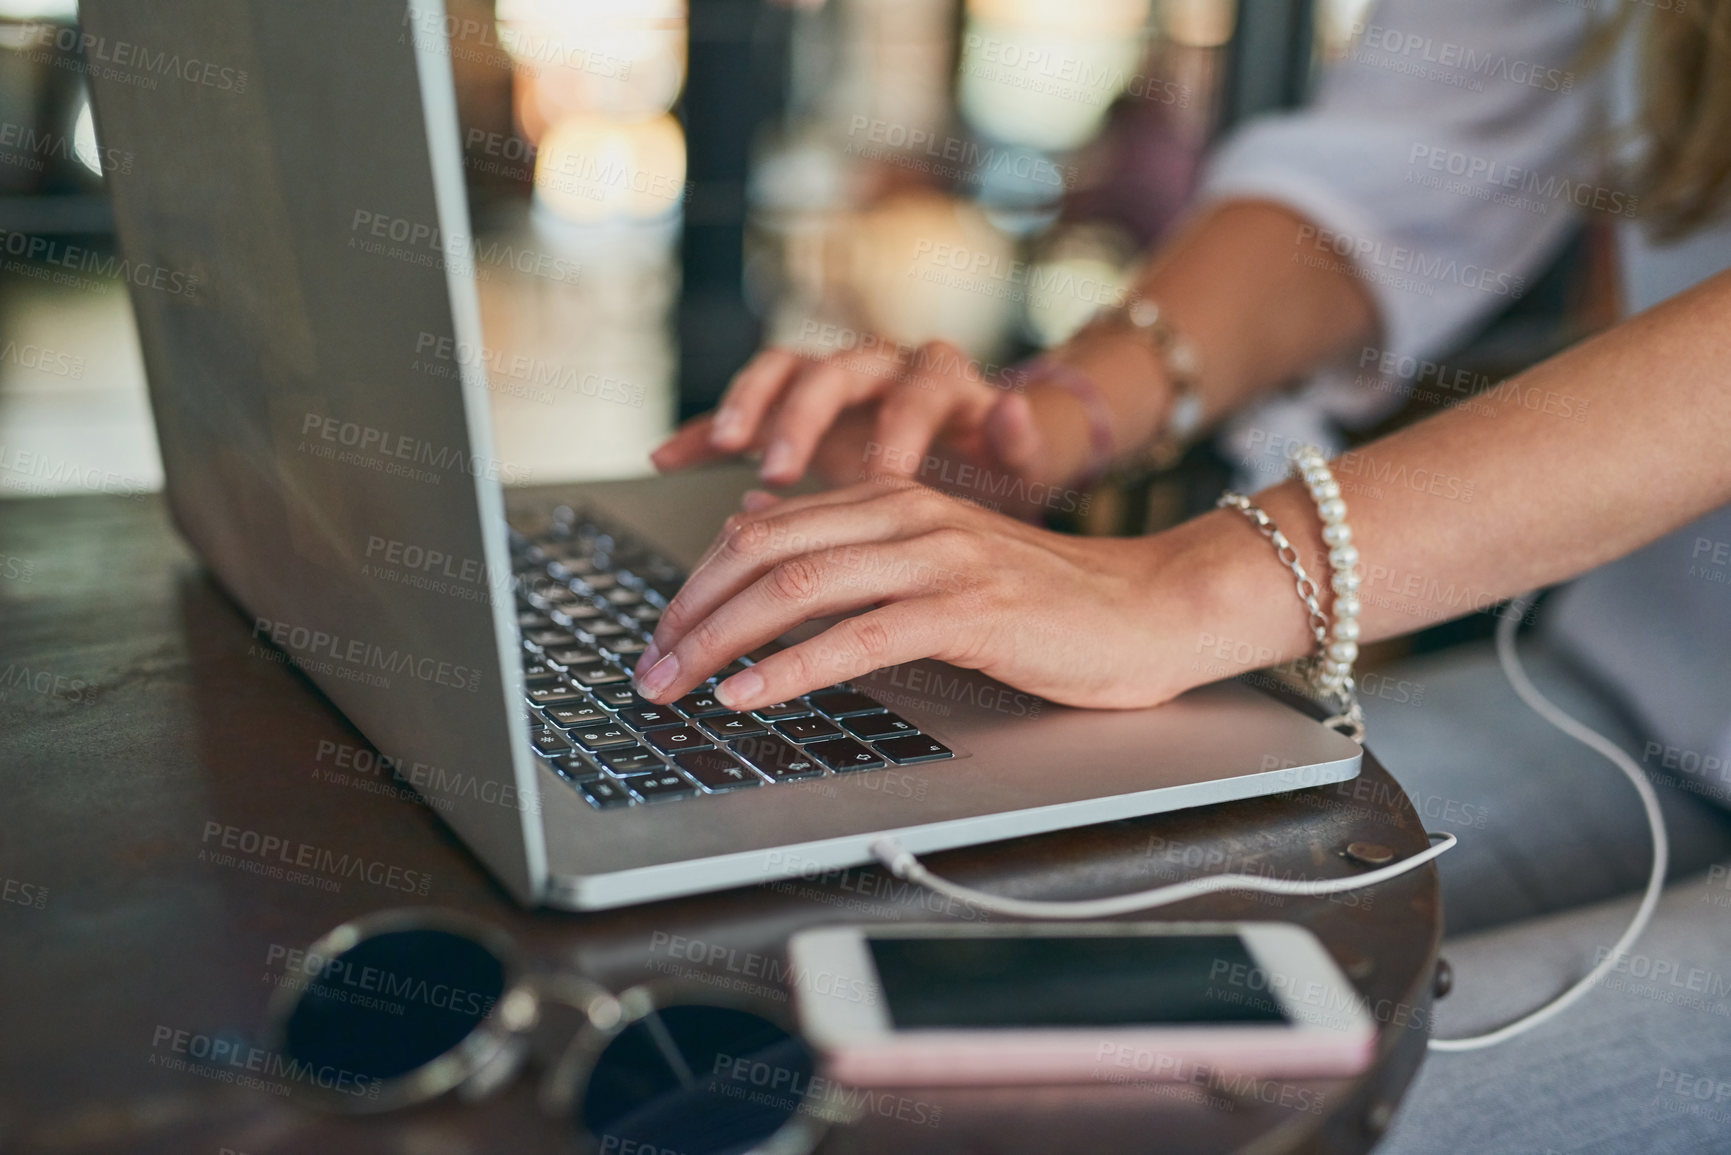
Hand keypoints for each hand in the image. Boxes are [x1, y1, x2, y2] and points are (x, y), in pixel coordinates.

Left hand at [629, 480, 1223, 711]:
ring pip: (796, 586)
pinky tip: (746, 694)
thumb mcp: (938, 555)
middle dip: (688, 613)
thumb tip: (753, 528)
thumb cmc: (1046, 599)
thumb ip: (854, 542)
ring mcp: (938, 557)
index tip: (660, 634)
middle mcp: (907, 513)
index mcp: (892, 496)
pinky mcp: (968, 609)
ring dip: (718, 641)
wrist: (1151, 608)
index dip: (697, 582)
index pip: (761, 527)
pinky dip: (788, 668)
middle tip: (646, 668)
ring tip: (673, 685)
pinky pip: (856, 637)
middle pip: (762, 552)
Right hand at [648, 339, 1094, 497]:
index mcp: (941, 379)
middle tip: (782, 466)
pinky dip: (704, 432)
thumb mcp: (1023, 463)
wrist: (980, 461)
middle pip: (837, 369)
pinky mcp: (792, 413)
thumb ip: (1020, 440)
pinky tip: (667, 458)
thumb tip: (1015, 410)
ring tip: (728, 447)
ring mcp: (831, 385)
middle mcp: (882, 367)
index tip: (883, 480)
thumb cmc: (999, 470)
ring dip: (751, 405)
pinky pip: (741, 411)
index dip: (900, 430)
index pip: (916, 386)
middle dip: (806, 416)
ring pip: (783, 371)